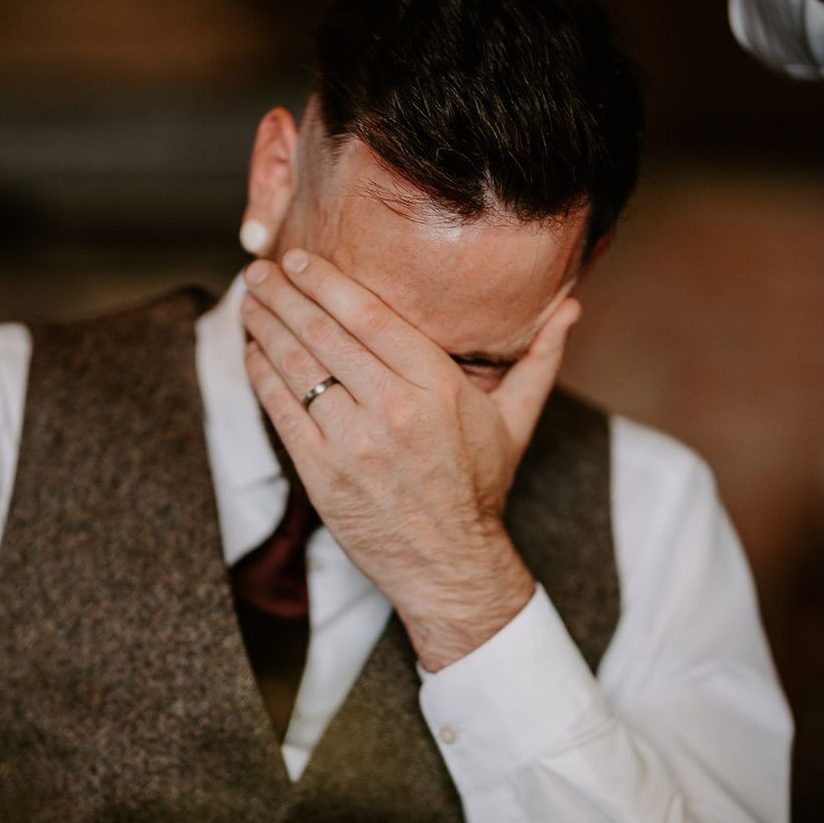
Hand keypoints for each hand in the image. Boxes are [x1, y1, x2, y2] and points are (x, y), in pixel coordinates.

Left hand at [240, 249, 580, 670]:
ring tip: (250, 301)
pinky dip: (262, 376)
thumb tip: (572, 310)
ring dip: (267, 327)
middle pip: (325, 334)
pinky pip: (281, 411)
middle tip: (260, 270)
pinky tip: (253, 351)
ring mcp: (353, 443)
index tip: (300, 260)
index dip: (327, 282)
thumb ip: (540, 360)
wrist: (450, 563)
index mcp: (439, 387)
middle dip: (285, 295)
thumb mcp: (517, 421)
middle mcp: (393, 409)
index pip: (370, 316)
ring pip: (298, 367)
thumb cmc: (479, 487)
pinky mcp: (322, 474)